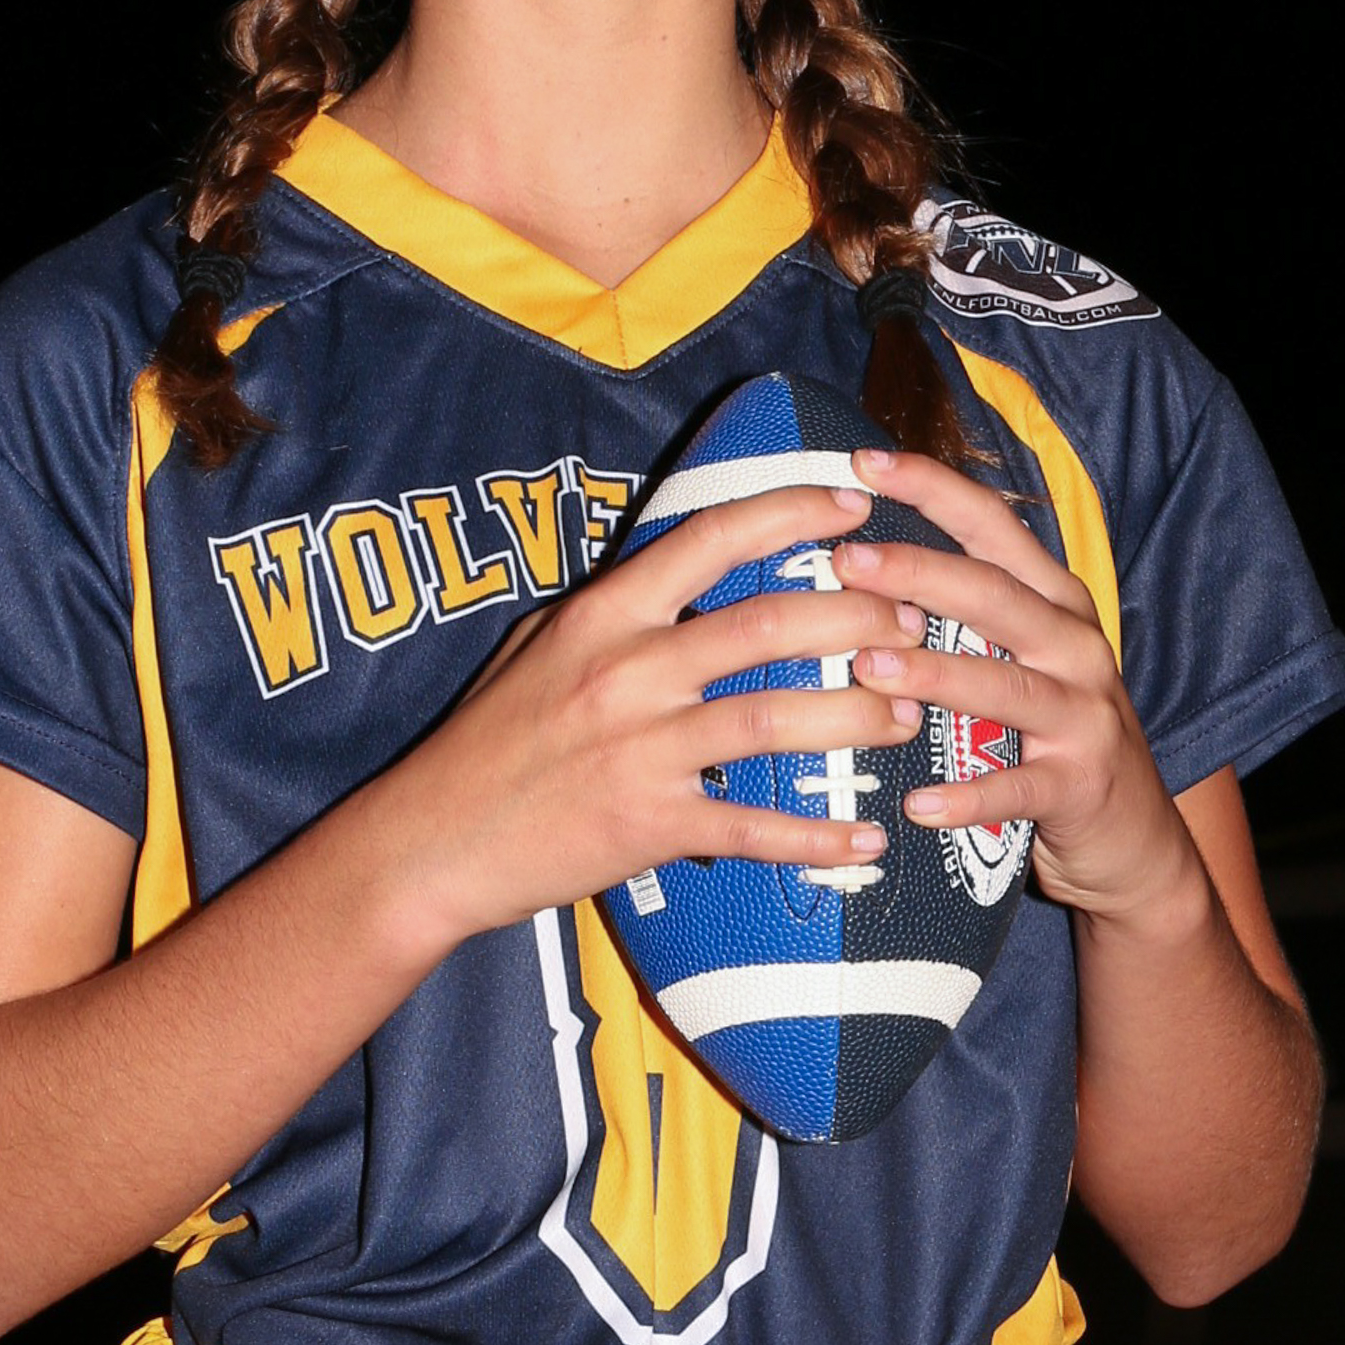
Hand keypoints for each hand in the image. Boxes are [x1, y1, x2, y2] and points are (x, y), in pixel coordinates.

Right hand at [378, 482, 931, 951]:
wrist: (429, 843)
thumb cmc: (484, 740)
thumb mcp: (537, 645)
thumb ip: (612, 610)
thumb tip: (678, 570)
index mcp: (605, 615)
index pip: (710, 539)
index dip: (790, 512)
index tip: (855, 501)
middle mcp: (627, 672)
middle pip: (767, 625)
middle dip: (856, 616)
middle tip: (914, 619)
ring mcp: (639, 749)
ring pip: (775, 721)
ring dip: (855, 716)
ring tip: (906, 713)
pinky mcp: (647, 825)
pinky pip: (751, 828)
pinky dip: (816, 837)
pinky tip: (868, 838)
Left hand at [831, 447, 1198, 926]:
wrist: (1135, 840)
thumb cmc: (1052, 735)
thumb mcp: (1022, 659)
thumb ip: (963, 615)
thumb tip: (856, 566)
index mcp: (1054, 603)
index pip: (993, 528)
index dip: (932, 489)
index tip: (864, 461)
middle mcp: (1075, 647)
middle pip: (996, 596)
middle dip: (919, 572)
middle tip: (847, 561)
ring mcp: (1084, 717)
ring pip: (1006, 686)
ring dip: (935, 674)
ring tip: (869, 667)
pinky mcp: (1081, 785)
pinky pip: (1019, 788)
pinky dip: (969, 796)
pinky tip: (917, 799)